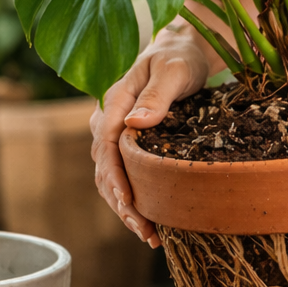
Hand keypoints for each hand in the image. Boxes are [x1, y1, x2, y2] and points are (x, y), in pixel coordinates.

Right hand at [91, 26, 210, 246]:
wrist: (182, 51)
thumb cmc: (179, 57)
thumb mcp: (173, 71)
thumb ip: (156, 96)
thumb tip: (134, 122)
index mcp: (113, 103)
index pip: (107, 148)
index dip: (116, 179)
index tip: (129, 203)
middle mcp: (107, 121)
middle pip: (105, 170)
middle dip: (121, 204)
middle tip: (144, 231)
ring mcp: (115, 135)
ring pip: (110, 179)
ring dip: (125, 209)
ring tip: (147, 235)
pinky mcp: (128, 144)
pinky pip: (123, 176)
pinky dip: (132, 200)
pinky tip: (149, 221)